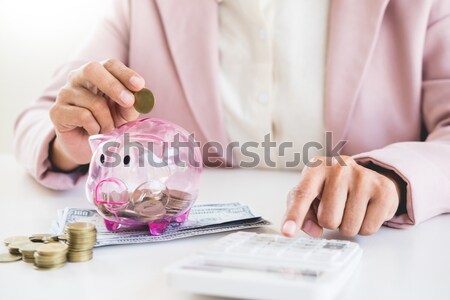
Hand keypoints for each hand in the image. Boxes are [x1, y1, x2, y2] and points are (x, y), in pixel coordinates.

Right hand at [49, 59, 144, 170]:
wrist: (85, 145)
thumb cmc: (107, 122)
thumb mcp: (124, 114)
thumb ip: (131, 105)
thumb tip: (137, 99)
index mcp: (97, 73)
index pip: (110, 64)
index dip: (125, 73)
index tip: (139, 85)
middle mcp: (78, 78)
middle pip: (93, 70)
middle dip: (113, 86)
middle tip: (128, 102)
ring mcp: (65, 93)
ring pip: (93, 102)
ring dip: (107, 120)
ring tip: (107, 128)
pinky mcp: (56, 111)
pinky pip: (82, 116)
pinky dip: (94, 127)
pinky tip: (93, 131)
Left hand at [281, 156, 400, 237]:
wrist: (367, 177)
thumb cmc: (331, 187)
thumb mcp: (311, 194)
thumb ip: (302, 212)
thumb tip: (313, 230)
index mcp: (316, 167)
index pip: (302, 194)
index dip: (294, 215)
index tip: (287, 232)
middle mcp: (339, 167)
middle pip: (328, 219)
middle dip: (330, 222)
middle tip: (336, 207)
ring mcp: (363, 177)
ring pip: (348, 226)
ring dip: (347, 225)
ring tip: (350, 208)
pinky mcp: (383, 190)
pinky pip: (368, 228)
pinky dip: (364, 226)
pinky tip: (365, 210)